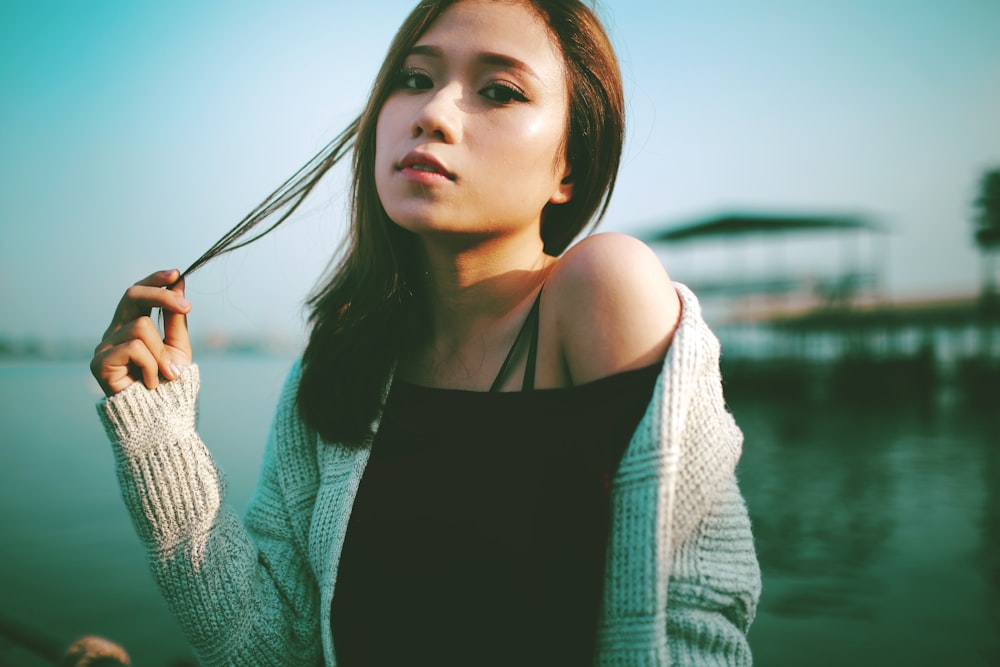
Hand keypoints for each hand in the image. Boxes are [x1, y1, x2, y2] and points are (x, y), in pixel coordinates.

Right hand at [91, 269, 192, 396]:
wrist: (159, 415)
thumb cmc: (168, 381)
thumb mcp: (177, 345)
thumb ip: (175, 317)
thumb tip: (179, 283)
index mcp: (131, 325)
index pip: (138, 293)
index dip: (155, 280)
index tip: (177, 273)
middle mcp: (114, 331)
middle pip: (131, 296)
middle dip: (161, 297)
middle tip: (187, 307)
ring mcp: (104, 346)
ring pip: (140, 327)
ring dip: (161, 351)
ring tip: (166, 374)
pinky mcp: (99, 362)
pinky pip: (134, 348)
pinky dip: (152, 365)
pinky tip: (152, 383)